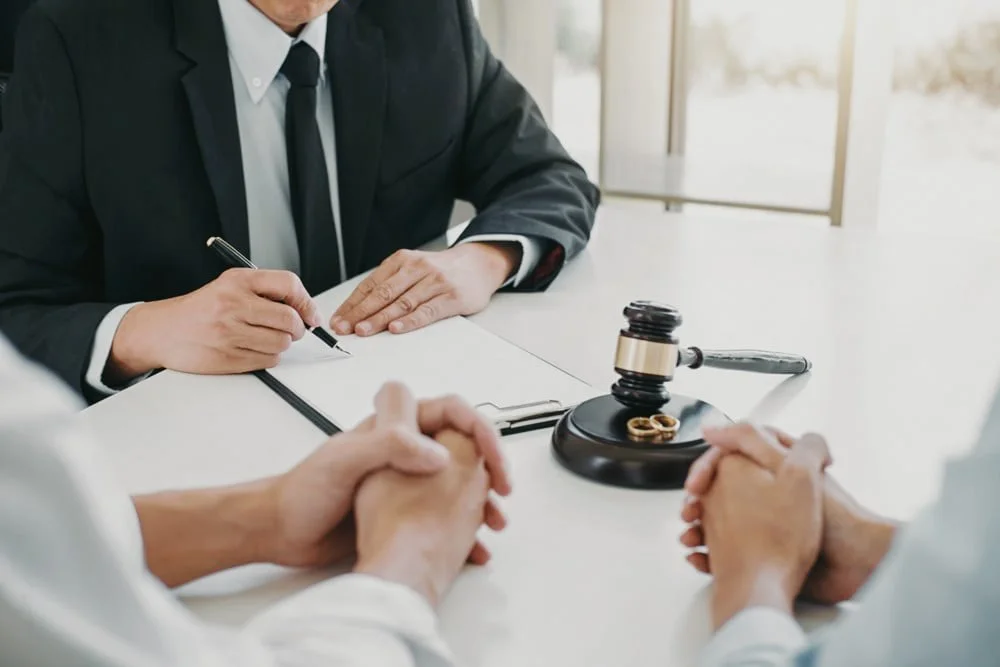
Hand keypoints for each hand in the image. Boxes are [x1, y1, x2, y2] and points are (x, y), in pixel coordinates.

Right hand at [109, 269, 321, 380]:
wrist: (162, 331)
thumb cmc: (200, 310)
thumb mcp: (229, 287)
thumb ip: (264, 292)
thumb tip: (304, 309)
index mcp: (237, 282)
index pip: (288, 284)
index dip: (306, 302)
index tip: (310, 314)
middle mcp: (233, 304)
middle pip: (290, 319)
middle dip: (297, 328)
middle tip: (292, 330)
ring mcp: (230, 332)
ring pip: (282, 343)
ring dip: (282, 344)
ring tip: (266, 338)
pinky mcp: (228, 357)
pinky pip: (268, 360)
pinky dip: (268, 357)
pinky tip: (253, 349)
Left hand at [262, 383, 510, 569]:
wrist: (281, 534)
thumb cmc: (303, 492)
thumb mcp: (345, 461)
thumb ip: (389, 446)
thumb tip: (439, 453)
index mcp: (396, 427)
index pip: (452, 412)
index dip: (479, 430)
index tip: (493, 459)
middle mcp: (406, 450)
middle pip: (464, 446)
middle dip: (490, 465)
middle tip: (503, 489)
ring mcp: (408, 483)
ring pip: (461, 483)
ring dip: (483, 499)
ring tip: (495, 522)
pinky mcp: (404, 514)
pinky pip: (446, 518)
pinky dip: (466, 531)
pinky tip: (474, 548)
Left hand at [330, 243, 519, 336]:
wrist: (479, 264)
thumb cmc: (441, 271)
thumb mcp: (414, 268)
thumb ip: (391, 284)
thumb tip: (360, 309)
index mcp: (402, 260)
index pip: (371, 284)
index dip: (352, 303)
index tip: (338, 319)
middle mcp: (417, 268)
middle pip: (383, 293)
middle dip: (360, 312)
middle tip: (344, 328)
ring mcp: (435, 282)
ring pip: (402, 303)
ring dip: (379, 319)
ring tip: (363, 331)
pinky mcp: (451, 297)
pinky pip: (427, 311)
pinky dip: (410, 321)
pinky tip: (396, 329)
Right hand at [682, 425, 896, 603]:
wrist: (859, 566)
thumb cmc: (836, 518)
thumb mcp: (791, 467)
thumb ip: (752, 440)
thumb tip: (713, 426)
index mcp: (777, 464)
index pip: (729, 456)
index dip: (708, 468)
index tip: (696, 485)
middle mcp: (770, 490)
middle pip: (720, 488)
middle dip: (699, 501)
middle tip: (690, 513)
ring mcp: (767, 522)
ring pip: (719, 520)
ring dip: (699, 528)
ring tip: (691, 539)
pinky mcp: (767, 551)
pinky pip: (728, 550)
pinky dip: (710, 554)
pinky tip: (702, 559)